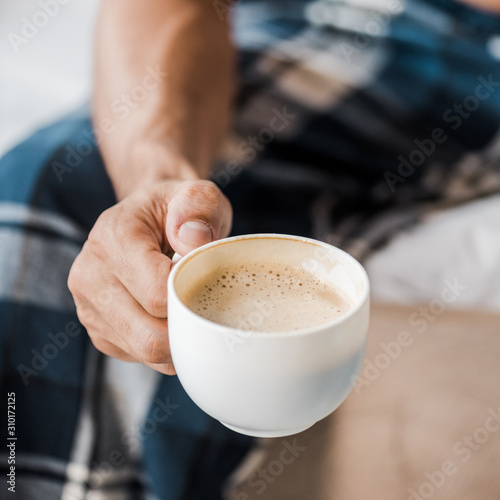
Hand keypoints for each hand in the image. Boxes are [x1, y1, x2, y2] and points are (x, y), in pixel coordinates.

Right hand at [68, 180, 231, 374]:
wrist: (149, 222)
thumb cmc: (179, 212)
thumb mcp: (197, 195)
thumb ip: (199, 207)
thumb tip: (193, 240)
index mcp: (112, 238)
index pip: (158, 294)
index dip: (192, 294)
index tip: (205, 278)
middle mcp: (90, 275)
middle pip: (150, 335)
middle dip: (187, 327)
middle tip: (206, 304)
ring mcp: (89, 307)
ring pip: (146, 353)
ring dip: (178, 340)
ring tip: (190, 309)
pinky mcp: (99, 331)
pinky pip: (141, 358)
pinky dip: (166, 348)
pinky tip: (172, 319)